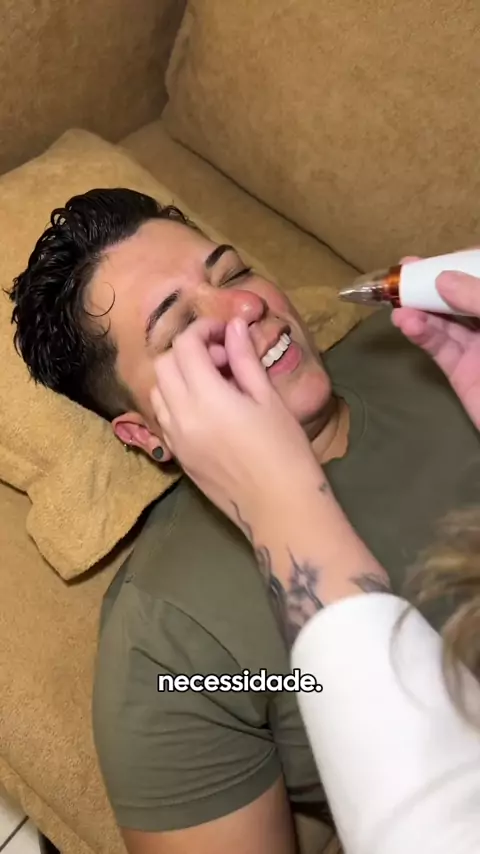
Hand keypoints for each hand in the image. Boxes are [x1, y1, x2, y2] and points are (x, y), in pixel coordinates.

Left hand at [150, 318, 322, 531]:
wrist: (279, 507)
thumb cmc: (284, 450)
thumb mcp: (268, 399)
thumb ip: (245, 359)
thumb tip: (234, 326)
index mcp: (206, 398)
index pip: (185, 346)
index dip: (204, 330)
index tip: (227, 334)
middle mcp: (181, 416)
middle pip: (164, 364)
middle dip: (189, 351)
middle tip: (223, 359)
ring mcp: (174, 438)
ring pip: (158, 390)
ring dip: (179, 375)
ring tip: (214, 384)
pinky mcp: (177, 455)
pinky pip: (163, 416)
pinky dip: (176, 400)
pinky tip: (208, 409)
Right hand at [392, 257, 479, 429]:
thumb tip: (443, 279)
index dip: (464, 262)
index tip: (440, 257)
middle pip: (462, 296)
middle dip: (434, 282)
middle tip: (405, 268)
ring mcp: (479, 348)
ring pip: (447, 321)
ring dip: (421, 309)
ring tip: (396, 299)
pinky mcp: (462, 373)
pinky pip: (440, 348)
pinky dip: (422, 334)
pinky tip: (407, 322)